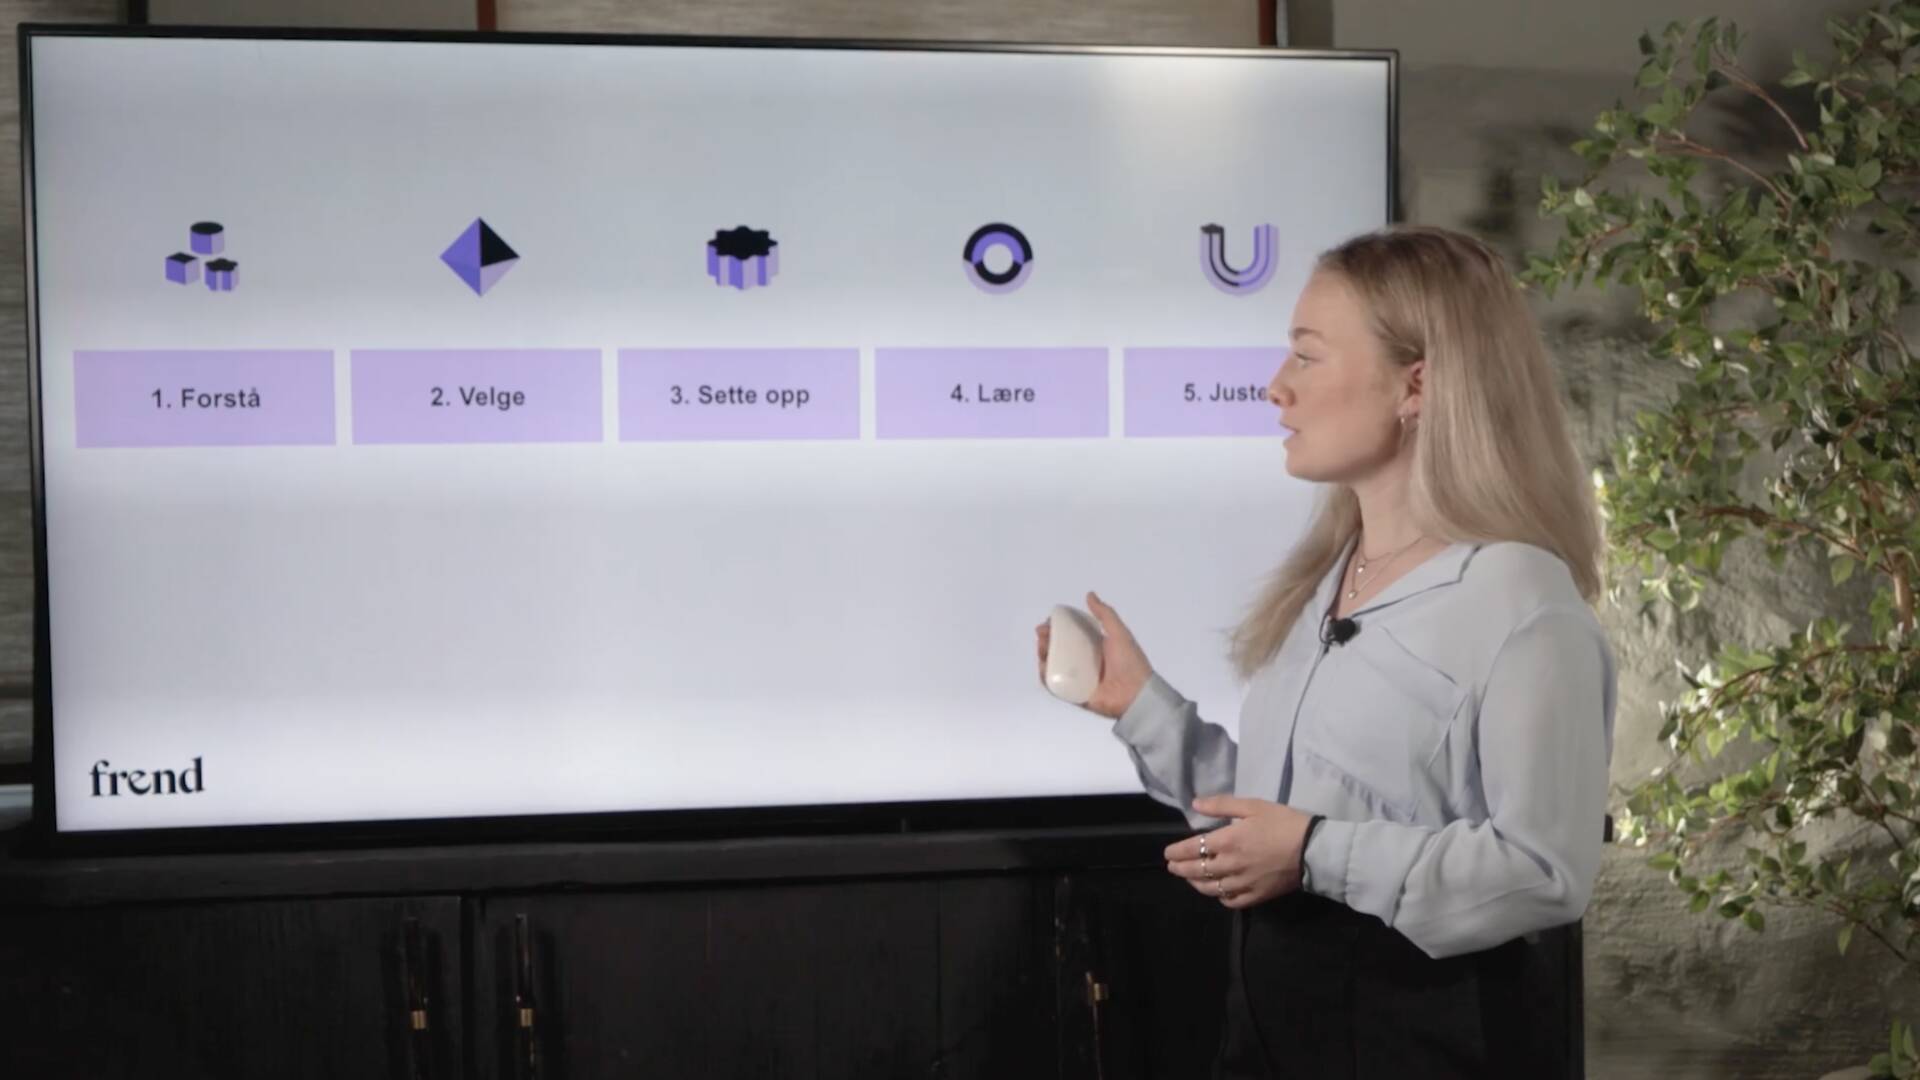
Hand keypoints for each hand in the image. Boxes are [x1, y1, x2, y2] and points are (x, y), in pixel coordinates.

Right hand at [1034, 591, 1152, 719]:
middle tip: (1042, 633)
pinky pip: (1055, 685)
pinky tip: (1043, 666)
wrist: (1136, 694)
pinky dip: (1046, 676)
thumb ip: (1105, 614)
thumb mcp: (1119, 633)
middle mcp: (1085, 661)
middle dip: (1047, 639)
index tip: (1049, 621)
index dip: (1058, 627)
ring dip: (1044, 655)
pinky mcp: (1074, 694)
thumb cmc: (1130, 662)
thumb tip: (1089, 595)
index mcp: (1095, 646)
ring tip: (1042, 648)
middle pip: (1059, 648)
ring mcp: (1078, 679)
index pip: (1071, 634)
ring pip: (1054, 665)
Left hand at [1163, 796, 1312, 909]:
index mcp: (1227, 840)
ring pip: (1211, 888)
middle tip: (1173, 867)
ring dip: (1196, 884)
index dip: (1177, 852)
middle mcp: (1230, 865)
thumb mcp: (1253, 806)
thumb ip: (1222, 805)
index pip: (1193, 849)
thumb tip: (1195, 804)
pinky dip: (1220, 897)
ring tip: (1189, 879)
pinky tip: (1217, 892)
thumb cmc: (1283, 822)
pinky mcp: (1256, 896)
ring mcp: (1243, 883)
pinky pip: (1231, 901)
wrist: (1313, 849)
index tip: (1168, 854)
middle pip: (1197, 871)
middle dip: (1181, 869)